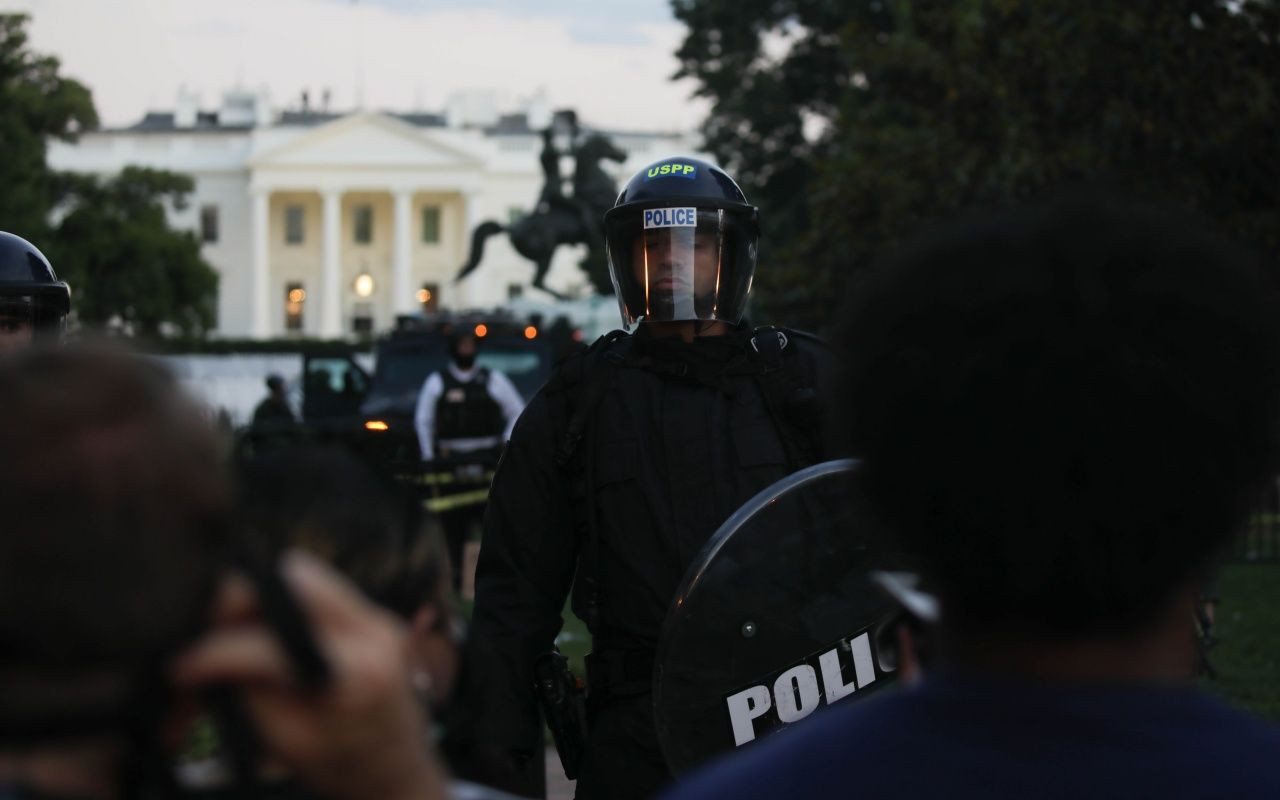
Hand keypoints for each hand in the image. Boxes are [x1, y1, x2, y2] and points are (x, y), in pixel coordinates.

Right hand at [172, 551, 447, 799]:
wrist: (400, 769)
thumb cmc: (341, 766)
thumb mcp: (286, 740)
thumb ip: (248, 690)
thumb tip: (203, 651)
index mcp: (355, 674)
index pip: (270, 643)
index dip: (215, 652)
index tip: (179, 668)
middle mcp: (374, 631)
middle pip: (293, 575)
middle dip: (241, 597)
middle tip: (208, 632)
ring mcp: (378, 616)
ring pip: (303, 574)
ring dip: (261, 598)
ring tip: (230, 635)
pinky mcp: (374, 613)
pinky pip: (317, 590)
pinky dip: (282, 605)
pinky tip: (258, 632)